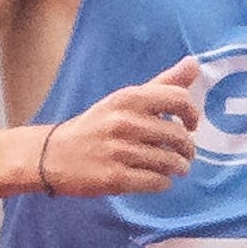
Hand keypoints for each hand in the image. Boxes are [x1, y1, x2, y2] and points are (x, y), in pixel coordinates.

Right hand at [35, 58, 202, 196]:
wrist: (53, 156)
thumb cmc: (95, 126)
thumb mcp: (123, 100)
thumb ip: (161, 84)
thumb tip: (194, 64)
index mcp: (128, 99)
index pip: (178, 99)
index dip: (192, 113)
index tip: (190, 125)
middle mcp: (124, 122)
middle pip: (178, 136)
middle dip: (187, 149)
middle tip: (184, 155)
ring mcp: (118, 151)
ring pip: (169, 162)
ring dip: (178, 168)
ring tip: (175, 169)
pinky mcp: (114, 178)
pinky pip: (155, 182)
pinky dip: (162, 183)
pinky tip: (157, 180)